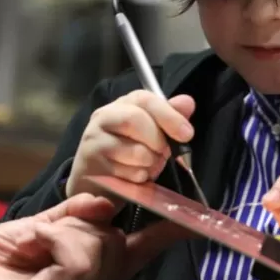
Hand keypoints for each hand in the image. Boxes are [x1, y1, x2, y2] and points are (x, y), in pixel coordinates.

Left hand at [0, 194, 193, 279]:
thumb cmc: (2, 261)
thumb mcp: (44, 225)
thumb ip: (77, 212)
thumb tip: (108, 204)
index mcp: (100, 263)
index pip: (145, 245)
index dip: (173, 231)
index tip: (198, 220)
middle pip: (116, 238)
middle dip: (80, 223)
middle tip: (45, 236)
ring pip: (100, 246)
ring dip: (63, 234)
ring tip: (34, 247)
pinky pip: (80, 259)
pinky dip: (53, 241)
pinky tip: (31, 250)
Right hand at [67, 90, 195, 198]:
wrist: (99, 180)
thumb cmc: (131, 150)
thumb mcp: (154, 132)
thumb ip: (171, 116)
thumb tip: (188, 102)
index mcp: (124, 103)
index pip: (146, 99)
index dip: (169, 115)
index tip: (187, 134)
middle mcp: (104, 116)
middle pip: (135, 120)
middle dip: (158, 141)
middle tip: (164, 154)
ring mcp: (94, 140)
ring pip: (135, 151)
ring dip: (151, 163)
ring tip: (149, 165)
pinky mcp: (91, 165)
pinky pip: (127, 173)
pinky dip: (140, 177)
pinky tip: (136, 176)